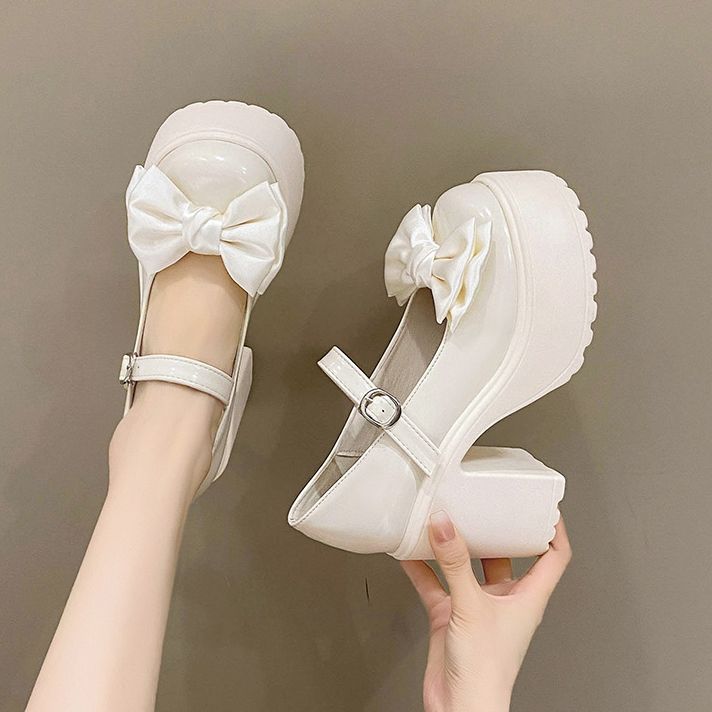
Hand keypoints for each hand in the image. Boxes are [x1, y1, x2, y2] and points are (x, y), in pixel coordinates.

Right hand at [401, 512, 571, 711]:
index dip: (552, 529)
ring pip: (467, 568)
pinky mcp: (452, 617)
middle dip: (495, 531)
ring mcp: (477, 608)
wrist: (460, 708)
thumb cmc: (485, 673)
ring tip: (442, 523)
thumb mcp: (471, 605)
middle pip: (506, 556)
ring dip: (454, 548)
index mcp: (527, 597)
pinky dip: (424, 569)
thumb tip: (445, 526)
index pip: (553, 556)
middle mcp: (505, 600)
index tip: (542, 506)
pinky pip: (437, 585)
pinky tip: (411, 555)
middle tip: (485, 506)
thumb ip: (455, 563)